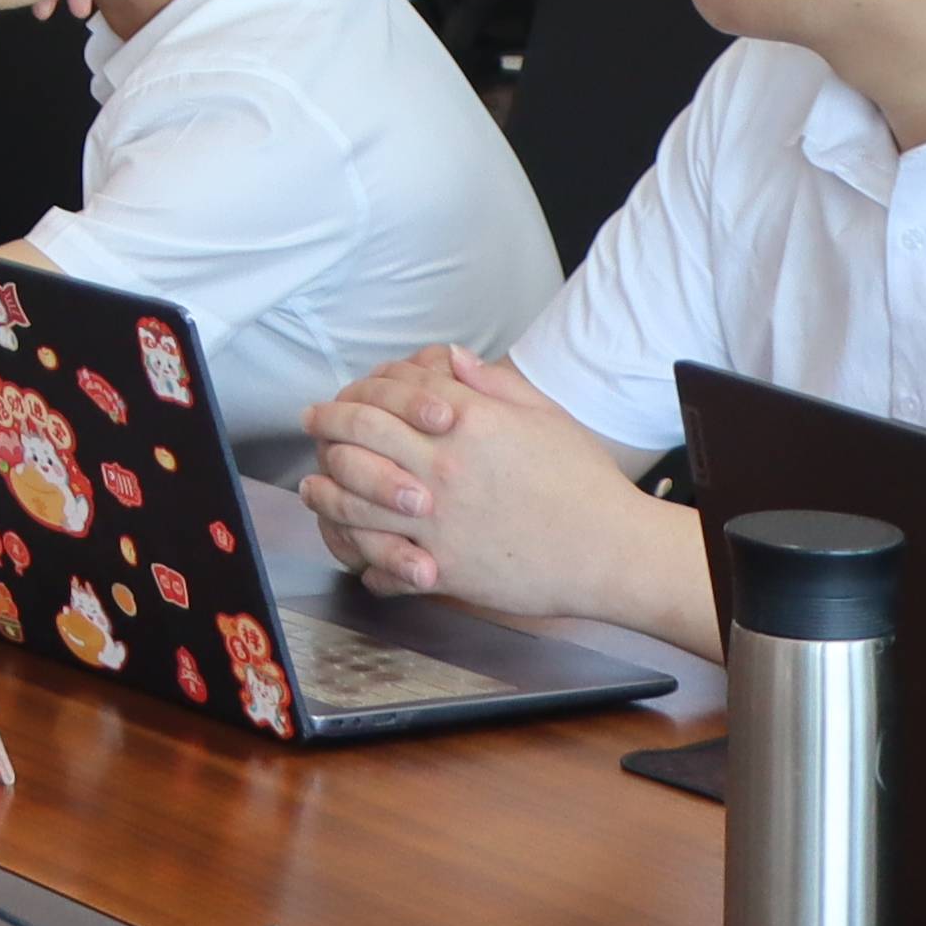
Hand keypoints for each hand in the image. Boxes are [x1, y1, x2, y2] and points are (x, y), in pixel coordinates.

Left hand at [299, 347, 639, 616]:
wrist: (612, 552)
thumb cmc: (585, 484)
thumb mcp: (544, 416)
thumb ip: (492, 384)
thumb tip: (451, 358)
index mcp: (471, 422)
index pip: (394, 389)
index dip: (364, 386)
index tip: (347, 391)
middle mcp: (446, 466)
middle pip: (361, 432)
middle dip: (328, 423)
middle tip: (312, 422)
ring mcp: (439, 519)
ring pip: (355, 496)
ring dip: (326, 487)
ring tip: (313, 484)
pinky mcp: (443, 568)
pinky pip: (382, 560)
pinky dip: (360, 553)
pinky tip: (351, 543)